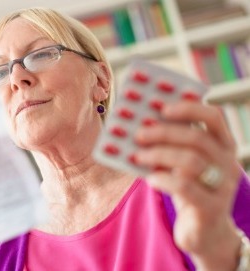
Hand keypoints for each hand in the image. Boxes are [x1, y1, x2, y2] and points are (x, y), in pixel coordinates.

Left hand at [134, 101, 241, 269]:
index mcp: (223, 145)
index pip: (214, 117)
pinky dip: (163, 179)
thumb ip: (171, 145)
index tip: (162, 106)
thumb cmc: (190, 190)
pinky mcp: (211, 208)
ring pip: (191, 161)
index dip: (189, 108)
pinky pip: (185, 187)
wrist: (205, 232)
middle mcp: (228, 163)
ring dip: (159, 155)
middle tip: (139, 133)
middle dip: (164, 132)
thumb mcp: (183, 164)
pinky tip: (149, 178)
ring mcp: (222, 186)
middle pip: (198, 138)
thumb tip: (140, 123)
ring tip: (137, 155)